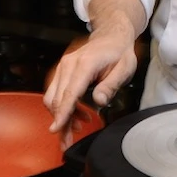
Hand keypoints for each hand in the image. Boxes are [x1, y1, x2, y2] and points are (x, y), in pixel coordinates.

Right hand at [43, 33, 137, 148]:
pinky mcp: (62, 70)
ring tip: (79, 126)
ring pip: (52, 97)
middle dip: (61, 122)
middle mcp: (69, 64)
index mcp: (85, 64)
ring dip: (61, 115)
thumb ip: (110, 85)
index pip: (69, 93)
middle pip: (57, 99)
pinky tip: (77, 113)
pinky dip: (62, 106)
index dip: (63, 113)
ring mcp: (63, 66)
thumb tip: (98, 101)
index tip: (56, 129)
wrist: (112, 35)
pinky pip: (55, 92)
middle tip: (69, 140)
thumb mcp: (124, 69)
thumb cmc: (119, 52)